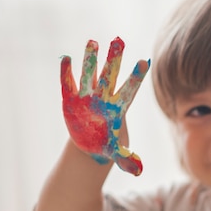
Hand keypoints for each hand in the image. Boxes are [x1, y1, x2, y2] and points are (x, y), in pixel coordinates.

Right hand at [60, 37, 149, 175]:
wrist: (90, 143)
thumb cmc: (106, 145)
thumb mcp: (116, 153)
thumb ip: (127, 159)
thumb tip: (138, 171)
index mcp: (117, 108)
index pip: (130, 90)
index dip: (136, 77)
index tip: (145, 62)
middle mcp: (103, 98)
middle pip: (110, 76)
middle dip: (113, 59)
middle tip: (118, 40)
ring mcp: (87, 96)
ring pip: (90, 74)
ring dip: (90, 59)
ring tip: (92, 41)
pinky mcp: (71, 100)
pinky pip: (68, 84)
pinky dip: (66, 72)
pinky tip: (65, 59)